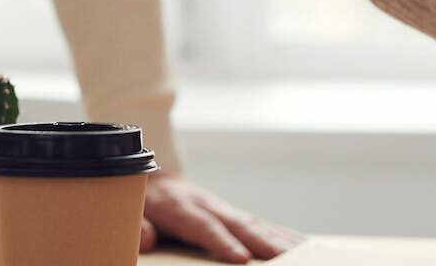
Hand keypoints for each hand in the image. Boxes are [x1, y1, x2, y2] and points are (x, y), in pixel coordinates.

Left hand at [142, 173, 304, 262]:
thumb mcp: (130, 211)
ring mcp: (224, 209)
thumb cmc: (141, 201)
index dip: (222, 242)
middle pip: (239, 224)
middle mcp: (208, 205)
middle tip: (286, 257)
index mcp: (180, 207)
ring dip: (280, 239)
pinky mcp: (234, 215)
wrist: (153, 178)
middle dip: (263, 242)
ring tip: (305, 253)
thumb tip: (147, 240)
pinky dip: (283, 235)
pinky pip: (261, 225)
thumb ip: (137, 225)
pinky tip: (303, 245)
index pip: (203, 226)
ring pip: (256, 224)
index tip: (240, 258)